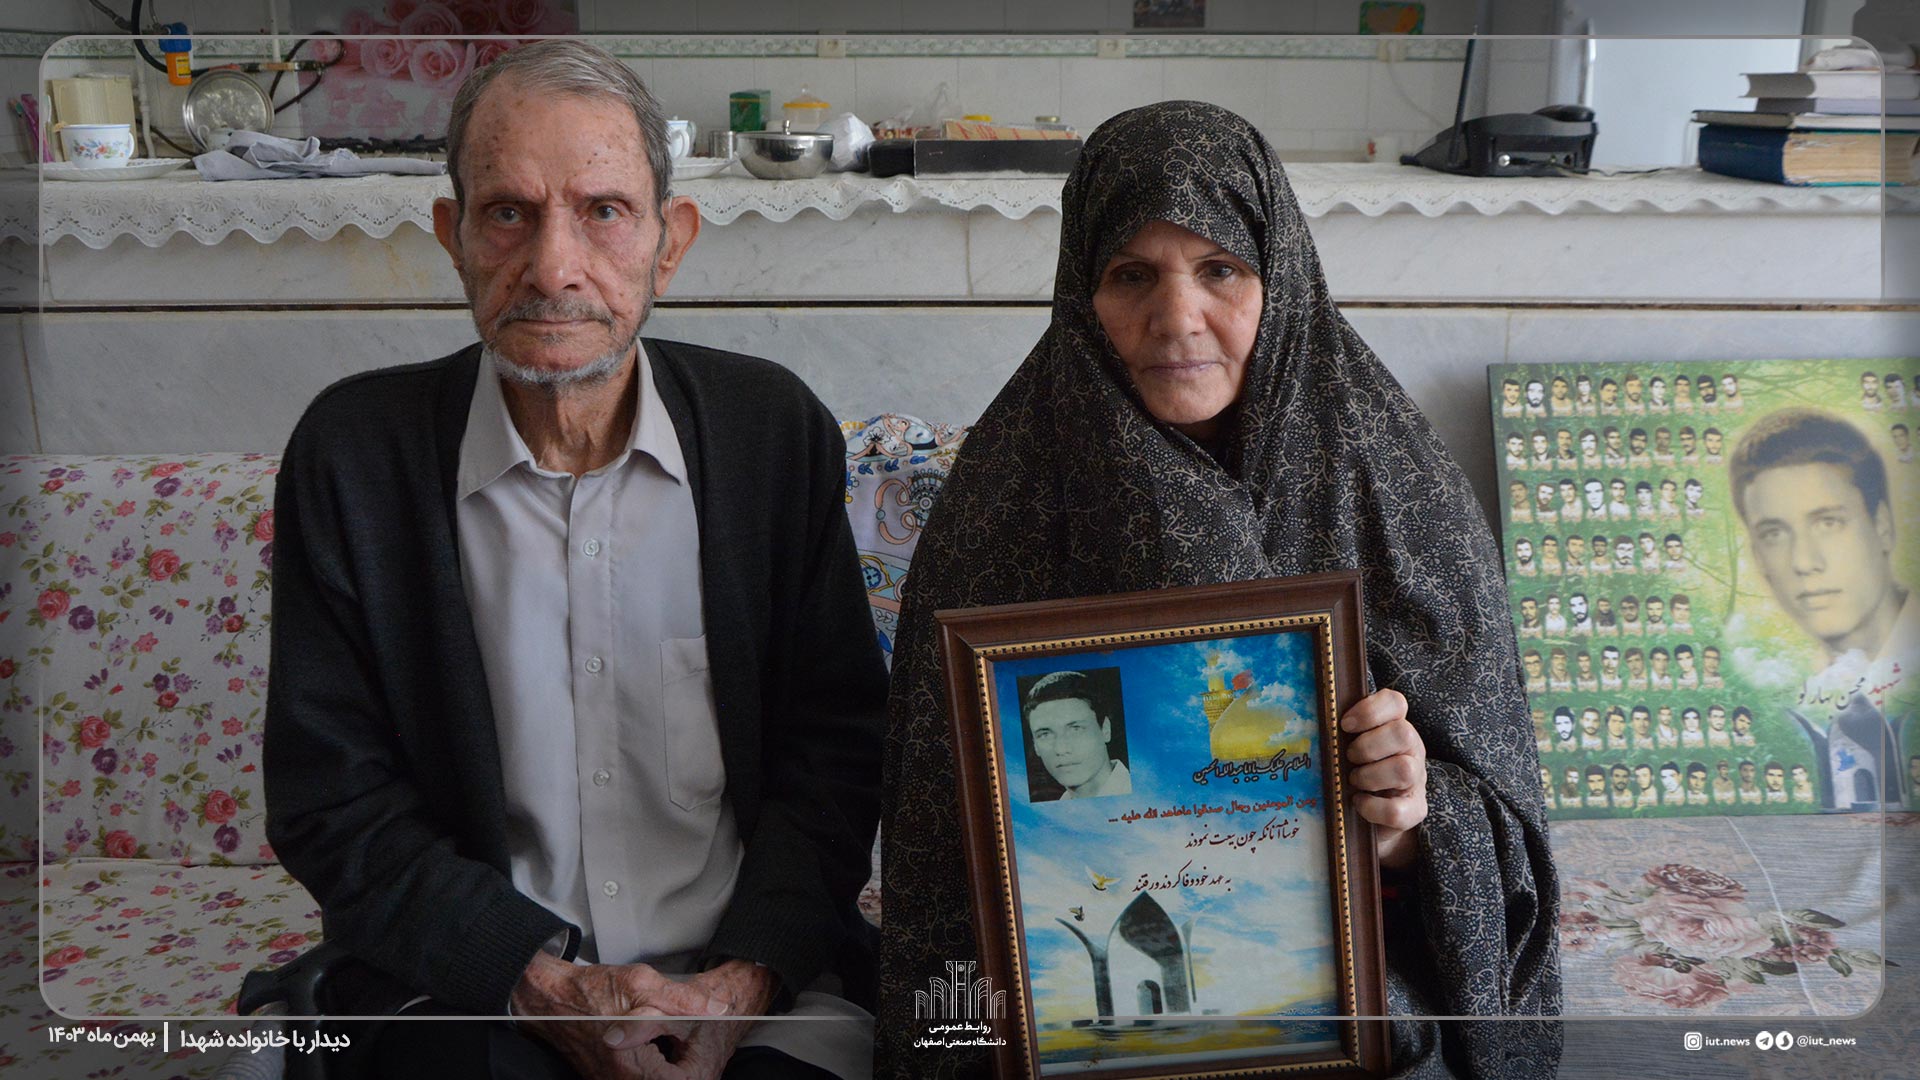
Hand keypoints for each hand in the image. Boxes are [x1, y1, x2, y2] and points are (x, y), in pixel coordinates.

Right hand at [601, 959, 777, 1079]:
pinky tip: (653, 1042)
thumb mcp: (644, 985)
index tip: (698, 1041)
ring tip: (670, 1037)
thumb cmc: (592, 991)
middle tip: (684, 1037)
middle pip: (670, 1079)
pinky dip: (653, 1063)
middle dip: (683, 1062)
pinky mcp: (607, 1078)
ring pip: (656, 1077)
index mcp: (631, 1067)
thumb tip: (720, 1009)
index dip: (696, 1063)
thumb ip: (686, 1000)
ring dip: (668, 1063)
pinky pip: (639, 1076)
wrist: (550, 999)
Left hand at [1341, 688, 1427, 871]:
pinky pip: (1397, 810)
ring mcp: (1417, 781)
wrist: (1373, 820)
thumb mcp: (1350, 750)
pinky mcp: (1415, 810)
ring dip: (1370, 776)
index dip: (1370, 709)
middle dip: (1367, 746)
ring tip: (1354, 781)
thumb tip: (1313, 728)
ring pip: (1404, 769)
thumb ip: (1341, 735)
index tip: (1345, 724)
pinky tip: (1359, 803)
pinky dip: (1372, 808)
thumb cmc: (1358, 775)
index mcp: (1396, 727)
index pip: (1396, 702)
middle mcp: (1412, 750)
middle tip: (1349, 757)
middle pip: (1403, 733)